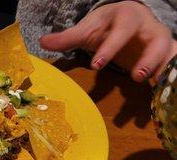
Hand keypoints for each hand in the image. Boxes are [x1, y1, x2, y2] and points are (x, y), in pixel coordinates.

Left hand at [39, 1, 175, 81]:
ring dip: (163, 70)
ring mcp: (159, 42)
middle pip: (157, 39)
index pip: (122, 30)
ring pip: (169, 53)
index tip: (96, 65)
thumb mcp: (87, 29)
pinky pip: (172, 66)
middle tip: (137, 76)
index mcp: (127, 17)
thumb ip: (67, 38)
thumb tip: (43, 41)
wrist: (126, 20)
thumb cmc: (105, 26)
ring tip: (154, 87)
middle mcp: (148, 28)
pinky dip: (169, 79)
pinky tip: (160, 94)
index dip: (111, 47)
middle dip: (150, 58)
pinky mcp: (164, 56)